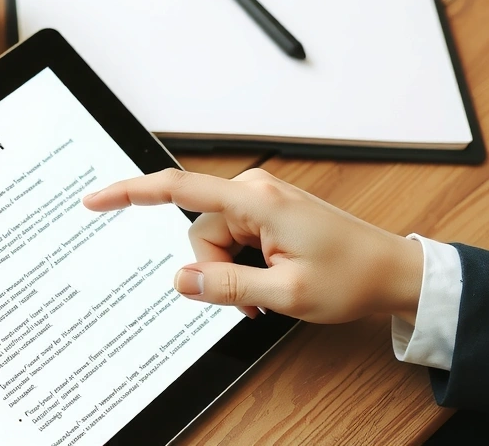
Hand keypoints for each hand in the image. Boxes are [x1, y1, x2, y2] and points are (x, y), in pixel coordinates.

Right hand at [82, 168, 422, 324]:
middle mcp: (253, 191)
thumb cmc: (352, 277)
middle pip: (199, 233)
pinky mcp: (265, 211)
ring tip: (269, 291)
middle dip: (216, 270)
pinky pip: (232, 239)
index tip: (95, 200)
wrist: (393, 272)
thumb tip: (180, 280)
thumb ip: (227, 286)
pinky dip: (242, 265)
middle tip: (254, 299)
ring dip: (231, 272)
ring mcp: (259, 199)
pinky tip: (269, 279)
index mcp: (256, 200)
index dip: (129, 194)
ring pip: (214, 241)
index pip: (178, 189)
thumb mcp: (286, 294)